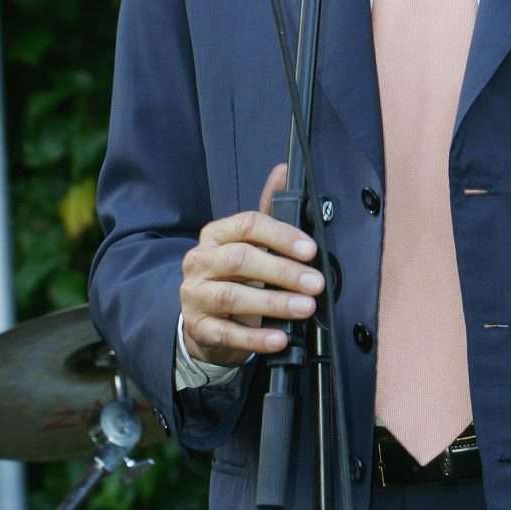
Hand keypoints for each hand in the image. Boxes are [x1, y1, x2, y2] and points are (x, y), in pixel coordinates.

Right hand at [180, 165, 324, 365]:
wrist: (205, 320)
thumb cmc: (234, 275)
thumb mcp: (249, 242)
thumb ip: (269, 211)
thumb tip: (283, 171)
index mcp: (216, 234)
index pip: (247, 224)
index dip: (281, 235)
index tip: (311, 249)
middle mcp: (201, 261)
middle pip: (241, 259)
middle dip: (283, 271)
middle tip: (316, 283)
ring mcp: (195, 295)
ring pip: (232, 296)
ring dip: (273, 302)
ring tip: (305, 308)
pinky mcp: (198, 327)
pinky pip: (226, 333)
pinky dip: (255, 337)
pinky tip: (279, 338)